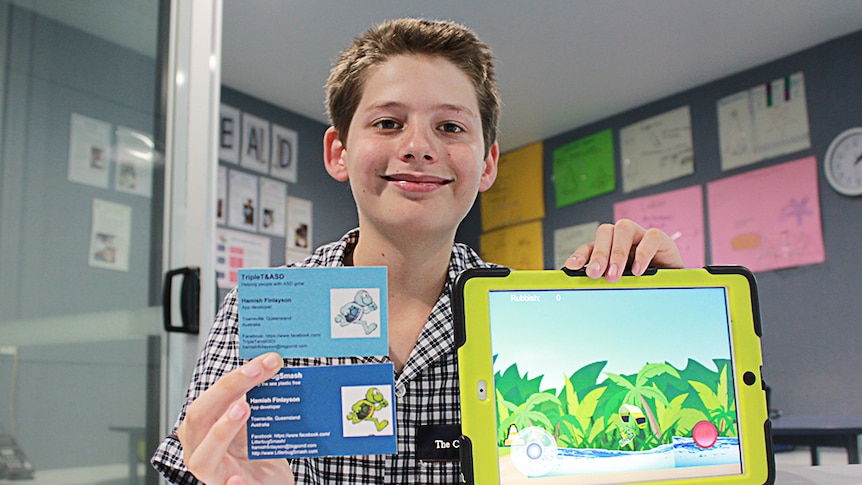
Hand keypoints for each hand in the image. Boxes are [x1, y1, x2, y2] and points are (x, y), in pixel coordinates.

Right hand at [178, 352, 294, 484]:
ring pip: (203, 456)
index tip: (263, 362)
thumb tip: (272, 365)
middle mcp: (200, 449)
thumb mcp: (254, 424)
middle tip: (256, 372)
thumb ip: (255, 400)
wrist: (269, 484)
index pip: (210, 399)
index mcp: (203, 428)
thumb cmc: (258, 453)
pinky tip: (238, 479)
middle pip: (200, 418)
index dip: (233, 378)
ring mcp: (213, 474)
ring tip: (243, 409)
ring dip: (222, 430)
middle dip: (227, 390)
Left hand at [565, 219, 683, 282]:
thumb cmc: (644, 283)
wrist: (674, 284)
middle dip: (599, 254)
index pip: (590, 246)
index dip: (580, 255)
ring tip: (615, 274)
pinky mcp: (660, 239)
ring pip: (624, 228)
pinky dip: (643, 253)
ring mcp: (640, 235)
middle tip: (596, 274)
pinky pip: (651, 236)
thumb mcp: (622, 284)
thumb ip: (607, 282)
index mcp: (609, 248)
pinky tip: (638, 270)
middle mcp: (622, 238)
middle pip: (605, 232)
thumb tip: (589, 292)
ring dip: (617, 252)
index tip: (571, 267)